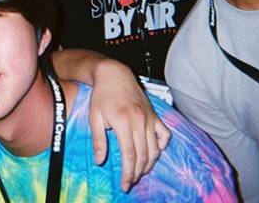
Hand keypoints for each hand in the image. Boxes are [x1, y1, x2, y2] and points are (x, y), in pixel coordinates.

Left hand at [87, 60, 169, 191]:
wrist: (114, 74)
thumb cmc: (101, 95)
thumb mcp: (94, 117)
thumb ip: (98, 140)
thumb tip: (100, 161)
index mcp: (123, 122)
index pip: (130, 155)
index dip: (128, 173)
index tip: (125, 184)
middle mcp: (140, 121)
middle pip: (143, 155)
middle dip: (137, 173)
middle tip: (130, 182)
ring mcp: (149, 118)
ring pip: (155, 149)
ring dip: (149, 164)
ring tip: (139, 172)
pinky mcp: (154, 115)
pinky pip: (164, 134)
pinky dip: (161, 146)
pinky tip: (153, 152)